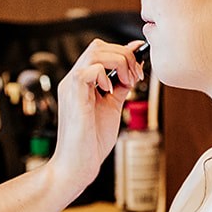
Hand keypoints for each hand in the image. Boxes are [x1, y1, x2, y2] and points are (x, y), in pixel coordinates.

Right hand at [49, 39, 146, 192]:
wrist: (77, 166)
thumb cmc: (91, 141)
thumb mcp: (112, 107)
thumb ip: (121, 86)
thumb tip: (135, 67)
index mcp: (81, 82)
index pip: (100, 50)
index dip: (123, 51)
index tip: (140, 64)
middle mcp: (73, 80)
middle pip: (98, 46)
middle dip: (124, 56)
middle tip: (135, 78)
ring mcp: (71, 87)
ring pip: (95, 53)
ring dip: (119, 63)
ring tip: (127, 83)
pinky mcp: (74, 97)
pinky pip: (89, 70)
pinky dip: (105, 75)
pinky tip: (110, 92)